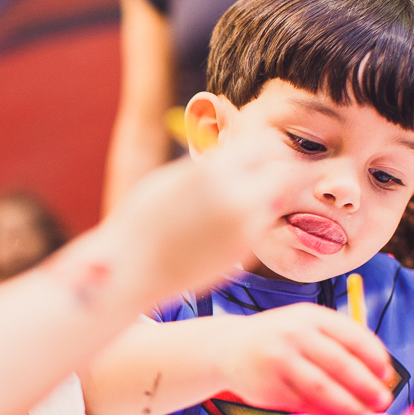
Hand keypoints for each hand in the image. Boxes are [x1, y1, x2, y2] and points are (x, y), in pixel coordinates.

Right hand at [104, 142, 281, 300]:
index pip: (265, 145)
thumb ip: (210, 166)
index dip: (259, 146)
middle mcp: (237, 200)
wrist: (131, 269)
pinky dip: (247, 223)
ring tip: (230, 202)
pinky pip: (257, 229)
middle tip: (255, 173)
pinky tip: (216, 228)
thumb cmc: (141, 220)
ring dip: (261, 198)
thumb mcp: (171, 178)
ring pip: (274, 204)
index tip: (251, 151)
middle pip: (282, 174)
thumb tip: (236, 155)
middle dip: (271, 171)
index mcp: (215, 172)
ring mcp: (244, 231)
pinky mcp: (243, 255)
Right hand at [216, 303, 392, 414]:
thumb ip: (339, 346)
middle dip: (366, 386)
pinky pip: (304, 404)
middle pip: (340, 364)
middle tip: (383, 401)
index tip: (387, 375)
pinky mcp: (268, 386)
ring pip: (323, 389)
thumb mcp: (305, 327)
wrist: (227, 348)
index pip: (353, 337)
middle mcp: (293, 335)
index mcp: (310, 316)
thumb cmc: (278, 339)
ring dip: (349, 407)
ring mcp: (278, 361)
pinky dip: (327, 414)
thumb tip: (378, 380)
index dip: (375, 359)